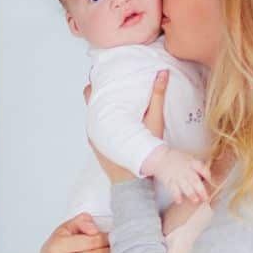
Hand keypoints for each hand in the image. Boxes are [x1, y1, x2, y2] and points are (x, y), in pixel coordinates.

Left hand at [85, 69, 170, 184]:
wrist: (135, 179)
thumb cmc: (145, 150)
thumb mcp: (154, 120)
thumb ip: (157, 95)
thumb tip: (162, 73)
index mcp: (103, 117)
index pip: (89, 93)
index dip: (94, 82)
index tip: (99, 73)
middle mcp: (94, 127)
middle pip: (89, 103)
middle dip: (96, 94)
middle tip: (106, 84)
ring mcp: (94, 138)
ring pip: (91, 117)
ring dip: (99, 109)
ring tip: (108, 99)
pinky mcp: (97, 146)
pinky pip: (95, 130)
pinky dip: (100, 122)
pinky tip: (110, 119)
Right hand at [147, 146, 211, 203]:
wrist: (160, 157)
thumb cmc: (176, 157)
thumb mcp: (189, 157)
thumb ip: (197, 166)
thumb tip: (206, 176)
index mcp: (192, 163)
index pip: (202, 169)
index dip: (208, 176)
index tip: (211, 183)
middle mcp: (186, 170)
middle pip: (195, 181)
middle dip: (201, 190)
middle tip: (205, 198)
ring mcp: (177, 176)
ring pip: (185, 186)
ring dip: (191, 194)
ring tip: (195, 200)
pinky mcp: (169, 180)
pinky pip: (173, 189)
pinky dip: (176, 196)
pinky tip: (179, 201)